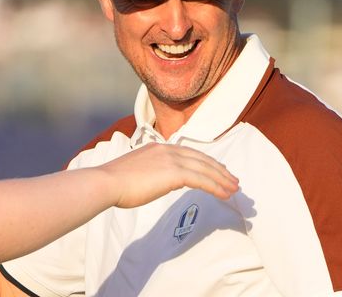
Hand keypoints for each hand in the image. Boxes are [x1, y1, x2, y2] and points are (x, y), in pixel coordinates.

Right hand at [99, 142, 238, 207]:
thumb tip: (161, 180)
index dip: (205, 161)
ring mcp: (171, 159)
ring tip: (234, 189)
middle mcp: (167, 149)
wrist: (106, 182)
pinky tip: (225, 195)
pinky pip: (202, 180)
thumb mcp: (135, 171)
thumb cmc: (115, 182)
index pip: (188, 152)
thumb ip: (151, 171)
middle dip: (219, 169)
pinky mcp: (174, 173)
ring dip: (222, 179)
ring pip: (205, 168)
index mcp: (157, 148)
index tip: (217, 169)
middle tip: (233, 179)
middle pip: (201, 158)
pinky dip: (216, 187)